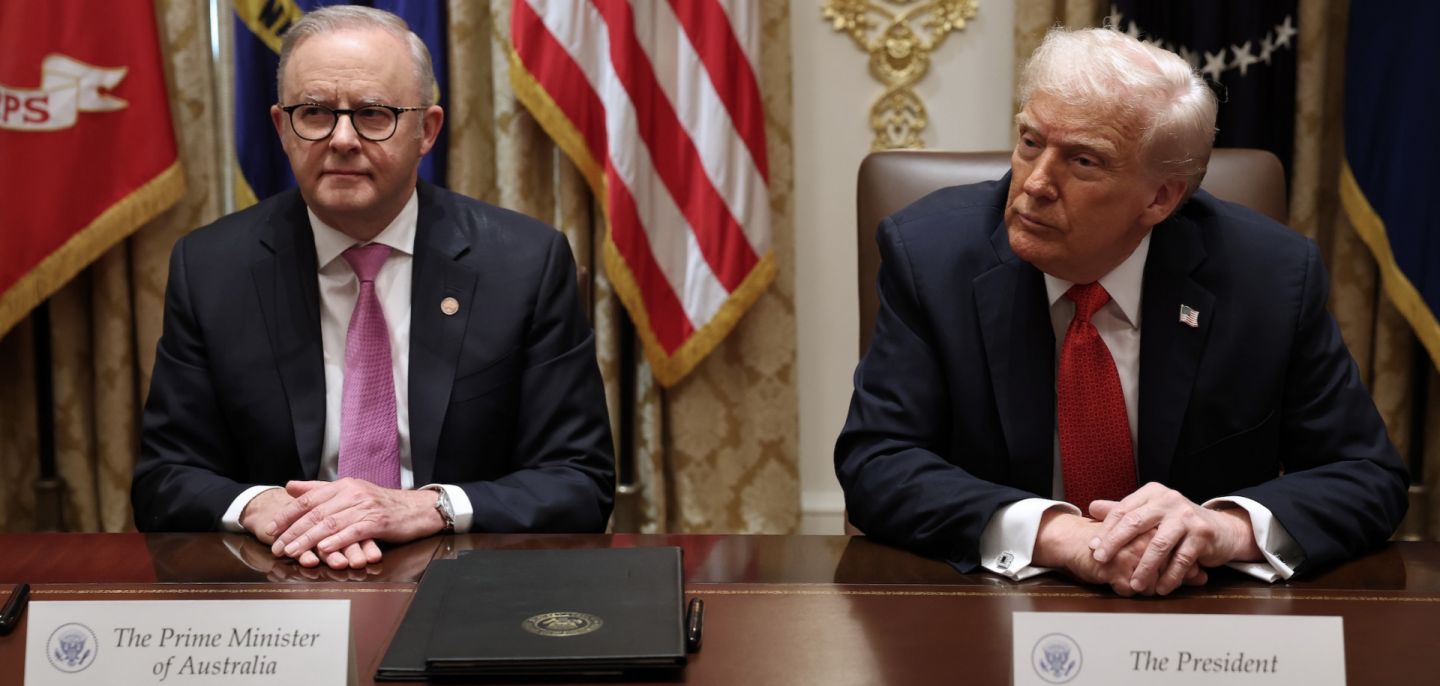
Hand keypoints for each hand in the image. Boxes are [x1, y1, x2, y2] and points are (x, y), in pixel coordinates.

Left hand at [241, 487, 383, 568]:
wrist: (417, 509)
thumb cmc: (382, 504)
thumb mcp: (350, 492)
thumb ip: (319, 490)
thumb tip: (290, 486)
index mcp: (343, 485)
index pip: (308, 499)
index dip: (287, 515)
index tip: (271, 529)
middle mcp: (353, 493)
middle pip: (316, 513)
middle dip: (293, 531)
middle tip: (277, 547)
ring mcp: (366, 507)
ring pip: (331, 523)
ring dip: (309, 539)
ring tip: (293, 552)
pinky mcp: (378, 522)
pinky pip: (353, 532)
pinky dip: (337, 541)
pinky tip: (324, 549)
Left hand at [1088, 483, 1261, 595]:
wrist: (1221, 529)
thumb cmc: (1178, 522)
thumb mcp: (1151, 512)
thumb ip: (1124, 511)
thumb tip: (1091, 507)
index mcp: (1153, 493)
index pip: (1123, 510)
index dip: (1106, 530)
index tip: (1093, 548)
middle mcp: (1169, 500)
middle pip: (1135, 523)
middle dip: (1116, 543)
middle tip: (1101, 560)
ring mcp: (1187, 517)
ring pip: (1159, 545)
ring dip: (1144, 568)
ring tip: (1134, 584)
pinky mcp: (1202, 534)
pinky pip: (1181, 560)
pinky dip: (1170, 577)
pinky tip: (1160, 588)